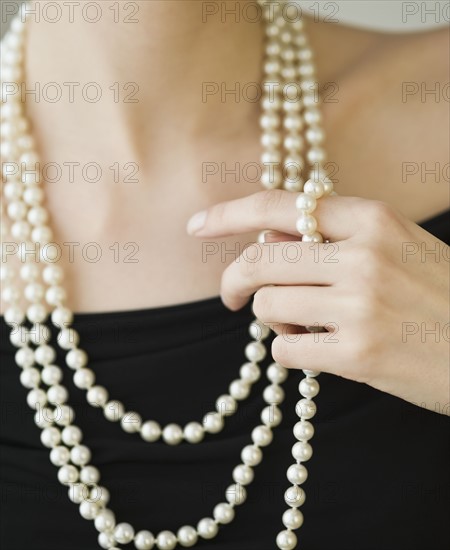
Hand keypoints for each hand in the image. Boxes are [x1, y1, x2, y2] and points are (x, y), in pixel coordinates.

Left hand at [187, 190, 449, 414]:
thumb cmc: (439, 295)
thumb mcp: (397, 247)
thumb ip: (333, 239)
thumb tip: (267, 242)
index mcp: (373, 220)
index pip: (281, 204)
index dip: (230, 213)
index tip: (197, 226)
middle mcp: (363, 256)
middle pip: (261, 259)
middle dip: (234, 280)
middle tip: (232, 296)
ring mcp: (360, 306)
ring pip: (268, 305)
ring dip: (273, 320)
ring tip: (304, 326)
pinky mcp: (358, 355)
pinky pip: (285, 350)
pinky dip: (289, 352)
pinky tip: (318, 352)